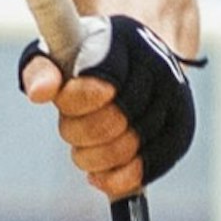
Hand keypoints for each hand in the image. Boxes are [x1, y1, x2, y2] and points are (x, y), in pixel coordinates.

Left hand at [20, 13, 195, 197]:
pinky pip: (150, 168)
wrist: (138, 57)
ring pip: (127, 150)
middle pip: (110, 123)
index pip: (97, 87)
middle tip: (70, 128)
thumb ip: (40, 68)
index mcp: (125, 41)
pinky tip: (101, 175)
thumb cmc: (90, 58)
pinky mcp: (182, 129)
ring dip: (94, 159)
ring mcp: (176, 99)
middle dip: (78, 134)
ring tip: (85, 149)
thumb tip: (38, 93)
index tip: (64, 101)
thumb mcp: (60, 53)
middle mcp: (158, 66)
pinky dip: (120, 180)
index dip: (73, 104)